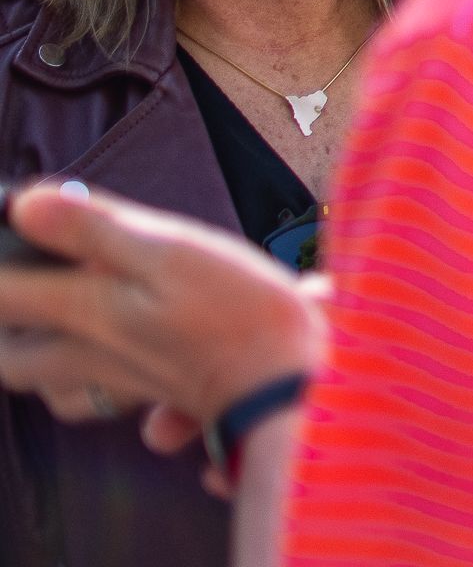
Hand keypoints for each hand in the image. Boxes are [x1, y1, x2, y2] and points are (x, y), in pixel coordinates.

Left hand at [0, 183, 323, 431]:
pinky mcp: (177, 405)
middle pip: (16, 359)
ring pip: (66, 393)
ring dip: (56, 372)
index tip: (8, 232)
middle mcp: (95, 358)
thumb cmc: (237, 314)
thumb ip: (95, 230)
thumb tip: (24, 205)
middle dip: (7, 330)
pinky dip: (140, 409)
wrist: (293, 389)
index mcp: (88, 314)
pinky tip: (156, 395)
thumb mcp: (171, 251)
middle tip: (25, 296)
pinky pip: (141, 418)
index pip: (2, 296)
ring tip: (74, 339)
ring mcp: (132, 388)